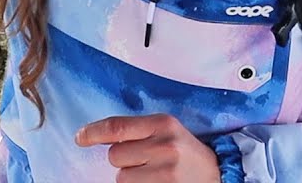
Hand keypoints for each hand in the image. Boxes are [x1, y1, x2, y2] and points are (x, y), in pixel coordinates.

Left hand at [75, 114, 219, 181]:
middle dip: (123, 160)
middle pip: (115, 155)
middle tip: (145, 161)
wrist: (221, 174)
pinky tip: (155, 182)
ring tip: (153, 173)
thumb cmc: (185, 151)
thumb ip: (137, 130)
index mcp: (162, 124)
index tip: (80, 138)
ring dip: (130, 177)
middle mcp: (165, 145)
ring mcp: (167, 171)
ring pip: (122, 177)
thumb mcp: (166, 131)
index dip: (92, 133)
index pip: (116, 127)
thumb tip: (94, 135)